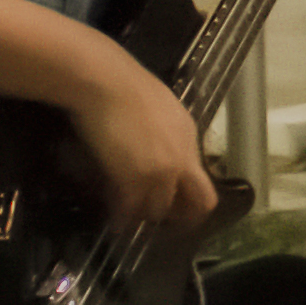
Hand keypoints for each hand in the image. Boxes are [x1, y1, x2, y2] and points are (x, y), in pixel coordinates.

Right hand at [67, 44, 217, 235]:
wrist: (105, 81)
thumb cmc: (124, 83)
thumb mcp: (159, 106)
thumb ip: (164, 130)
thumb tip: (153, 143)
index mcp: (189, 136)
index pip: (200, 176)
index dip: (187, 192)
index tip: (174, 199)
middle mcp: (182, 158)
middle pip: (197, 202)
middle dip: (182, 216)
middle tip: (163, 223)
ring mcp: (161, 172)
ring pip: (160, 209)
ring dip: (146, 215)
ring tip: (132, 220)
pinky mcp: (134, 181)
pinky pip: (130, 209)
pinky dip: (122, 217)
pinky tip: (114, 221)